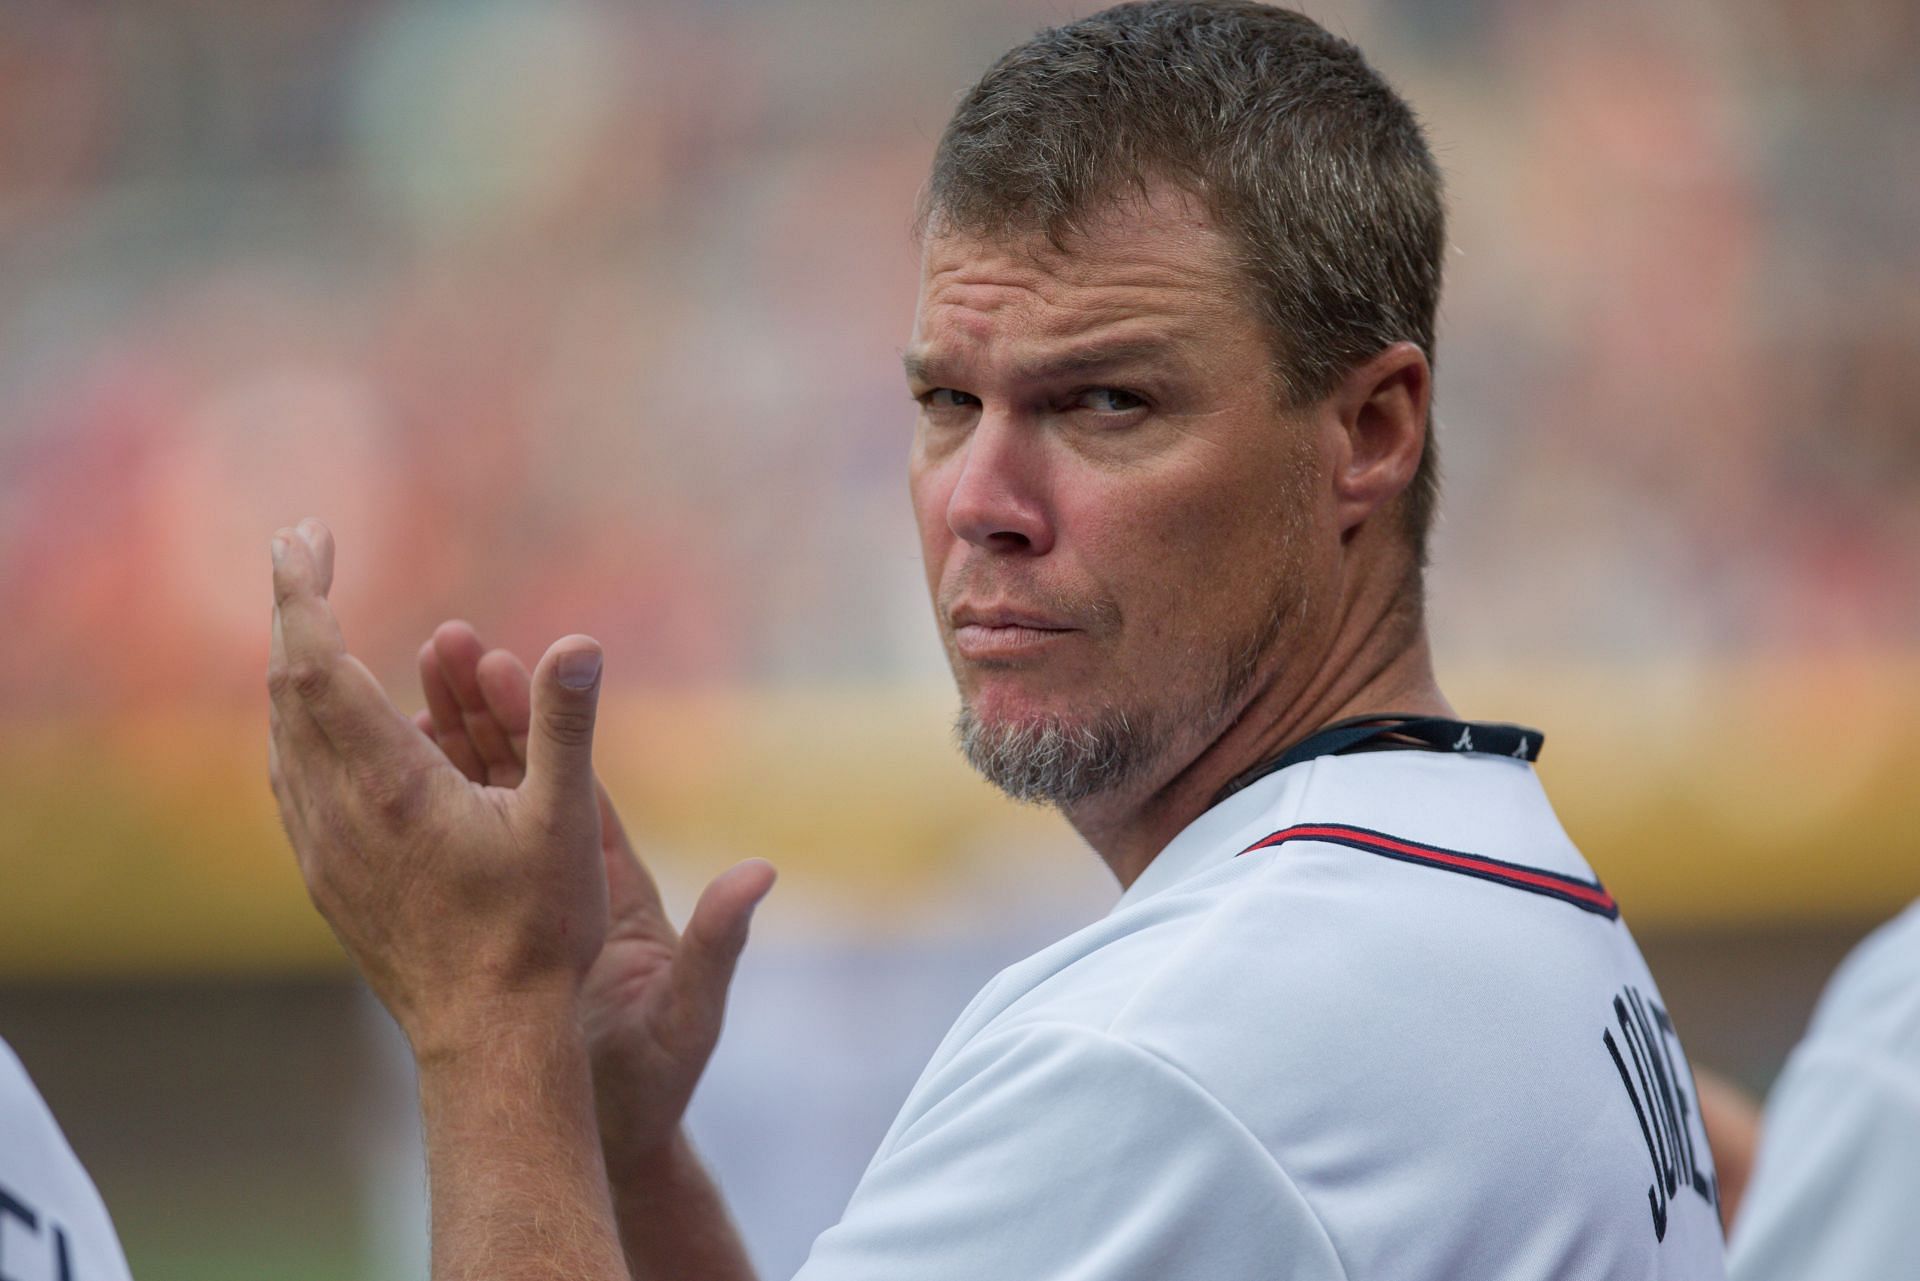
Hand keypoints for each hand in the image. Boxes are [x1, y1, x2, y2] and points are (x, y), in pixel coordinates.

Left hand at [267, 518, 610, 1054]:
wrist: (489, 1039)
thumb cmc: (537, 934)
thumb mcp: (568, 822)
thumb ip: (566, 723)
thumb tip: (580, 639)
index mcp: (388, 783)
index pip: (315, 661)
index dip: (300, 589)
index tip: (303, 532)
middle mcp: (337, 810)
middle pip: (288, 687)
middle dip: (294, 610)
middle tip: (308, 551)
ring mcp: (323, 849)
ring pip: (283, 736)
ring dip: (296, 670)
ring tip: (316, 624)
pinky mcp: (329, 878)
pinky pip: (295, 780)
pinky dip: (304, 726)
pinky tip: (329, 726)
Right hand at [414, 619, 775, 1177]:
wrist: (605, 1139)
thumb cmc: (654, 1085)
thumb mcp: (686, 1014)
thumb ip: (718, 946)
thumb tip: (759, 873)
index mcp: (615, 886)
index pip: (577, 785)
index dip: (546, 723)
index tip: (512, 663)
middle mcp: (569, 880)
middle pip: (525, 774)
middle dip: (484, 709)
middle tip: (442, 642)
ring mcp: (524, 900)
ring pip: (479, 806)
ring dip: (444, 744)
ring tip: (405, 681)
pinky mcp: (486, 928)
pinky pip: (449, 856)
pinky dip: (419, 812)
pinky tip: (379, 771)